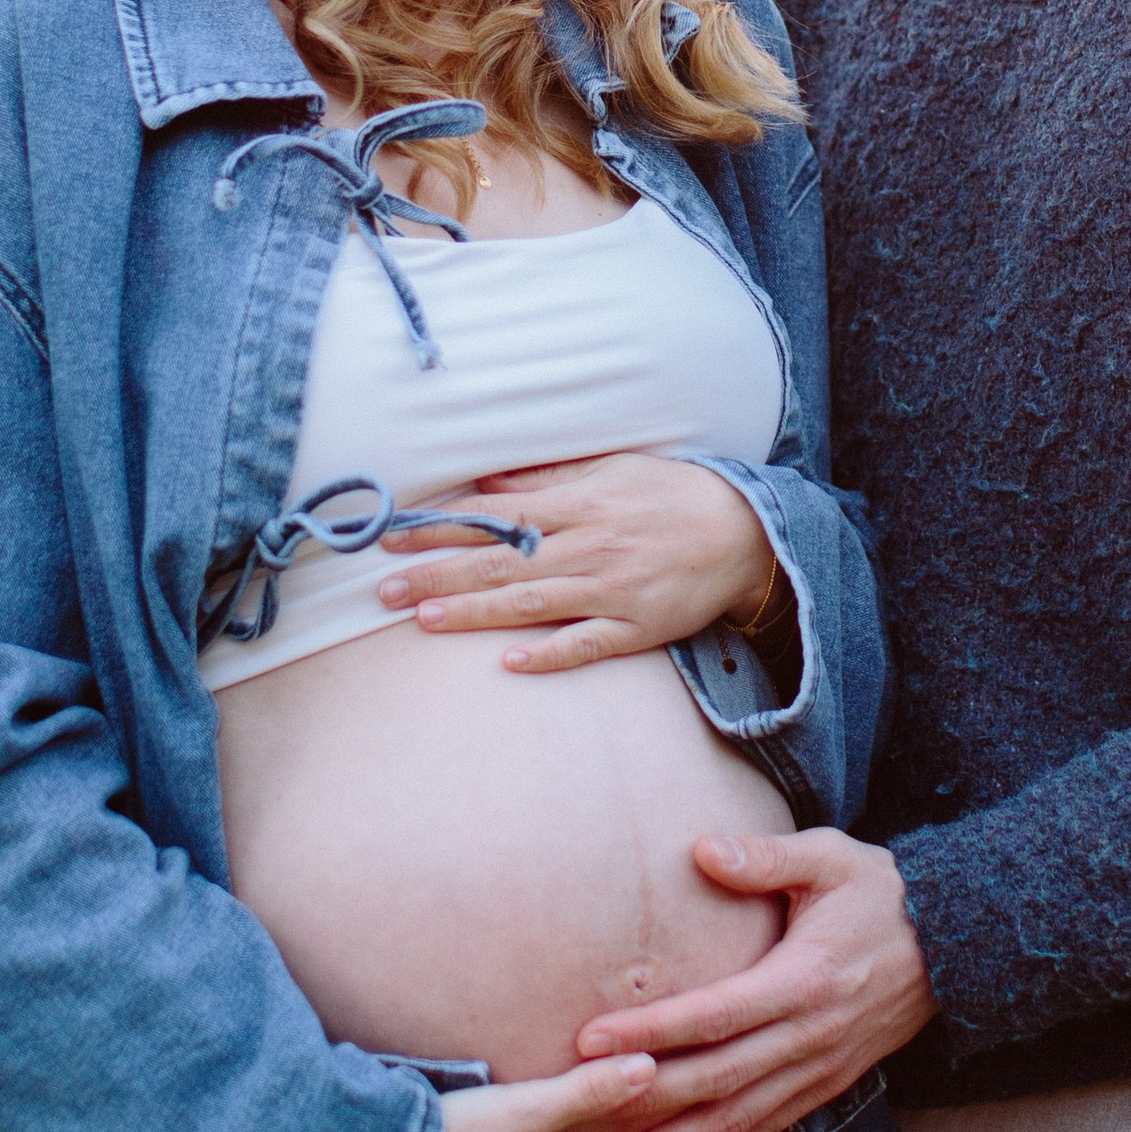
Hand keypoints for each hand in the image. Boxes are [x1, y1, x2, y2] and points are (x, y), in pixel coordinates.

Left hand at [376, 453, 777, 673]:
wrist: (744, 532)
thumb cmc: (671, 494)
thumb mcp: (612, 469)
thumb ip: (549, 479)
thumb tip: (490, 484)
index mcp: (580, 504)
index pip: (496, 517)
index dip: (442, 528)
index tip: (394, 538)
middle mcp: (590, 547)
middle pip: (502, 562)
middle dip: (441, 574)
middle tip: (386, 589)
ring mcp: (613, 591)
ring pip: (532, 603)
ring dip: (476, 612)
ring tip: (424, 620)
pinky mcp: (637, 628)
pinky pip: (587, 644)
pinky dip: (550, 653)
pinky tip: (510, 662)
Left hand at [576, 832, 936, 1131]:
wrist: (958, 946)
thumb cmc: (882, 892)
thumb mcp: (831, 858)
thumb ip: (766, 858)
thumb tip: (702, 851)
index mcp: (805, 980)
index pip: (715, 1015)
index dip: (651, 1031)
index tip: (591, 1039)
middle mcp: (811, 1037)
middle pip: (716, 1081)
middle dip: (643, 1097)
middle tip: (578, 1109)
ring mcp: (822, 1070)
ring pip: (737, 1119)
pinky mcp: (829, 1088)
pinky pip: (768, 1129)